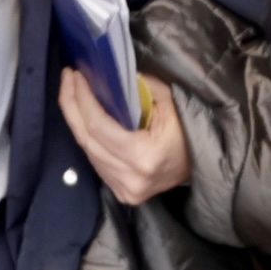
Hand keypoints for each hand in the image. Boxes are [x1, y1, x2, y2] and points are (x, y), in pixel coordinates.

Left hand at [58, 65, 188, 207]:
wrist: (202, 166)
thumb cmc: (188, 133)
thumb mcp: (172, 102)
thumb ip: (144, 87)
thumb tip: (115, 77)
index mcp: (142, 157)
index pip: (98, 126)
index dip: (82, 99)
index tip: (75, 76)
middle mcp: (130, 178)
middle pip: (87, 139)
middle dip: (72, 105)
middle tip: (68, 79)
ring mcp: (124, 190)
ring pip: (87, 152)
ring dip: (76, 121)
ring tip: (73, 94)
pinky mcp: (122, 193)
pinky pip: (96, 162)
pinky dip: (88, 138)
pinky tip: (85, 119)